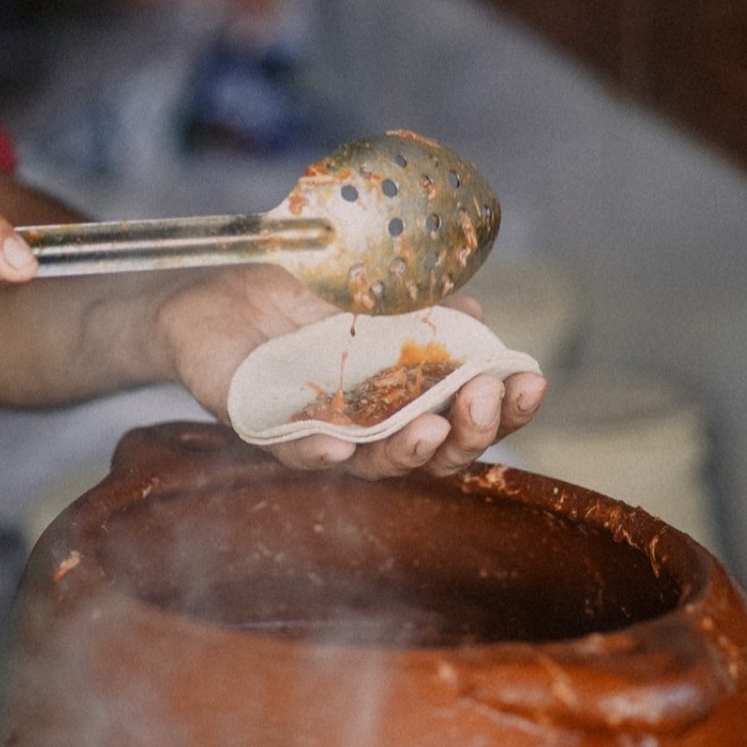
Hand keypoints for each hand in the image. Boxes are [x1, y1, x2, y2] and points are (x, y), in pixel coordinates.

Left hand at [158, 265, 545, 478]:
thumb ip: (426, 303)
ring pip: (372, 463)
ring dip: (406, 449)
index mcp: (409, 393)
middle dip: (469, 432)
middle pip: (435, 453)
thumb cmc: (301, 293)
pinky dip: (318, 451)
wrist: (215, 295)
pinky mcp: (265, 430)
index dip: (505, 407)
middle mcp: (373, 426)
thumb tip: (476, 313)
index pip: (467, 413)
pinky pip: (294, 451)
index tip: (531, 381)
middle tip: (483, 398)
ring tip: (429, 428)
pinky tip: (338, 444)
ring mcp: (322, 433)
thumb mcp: (375, 284)